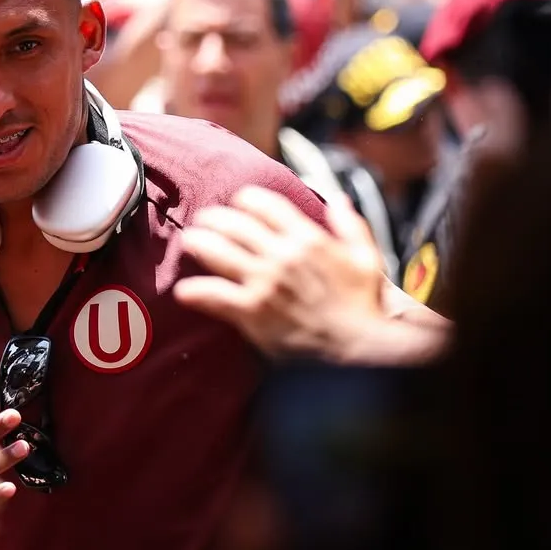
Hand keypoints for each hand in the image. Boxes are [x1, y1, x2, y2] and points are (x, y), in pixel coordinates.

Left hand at [175, 187, 386, 360]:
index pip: (265, 203)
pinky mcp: (252, 311)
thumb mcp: (367, 258)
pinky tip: (183, 291)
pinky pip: (213, 295)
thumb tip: (339, 199)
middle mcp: (282, 255)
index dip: (245, 199)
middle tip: (204, 220)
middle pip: (233, 223)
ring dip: (197, 243)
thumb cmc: (363, 307)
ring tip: (189, 242)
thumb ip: (351, 225)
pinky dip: (194, 291)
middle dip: (214, 218)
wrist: (360, 350)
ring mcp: (264, 282)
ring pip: (216, 250)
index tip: (238, 203)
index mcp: (308, 238)